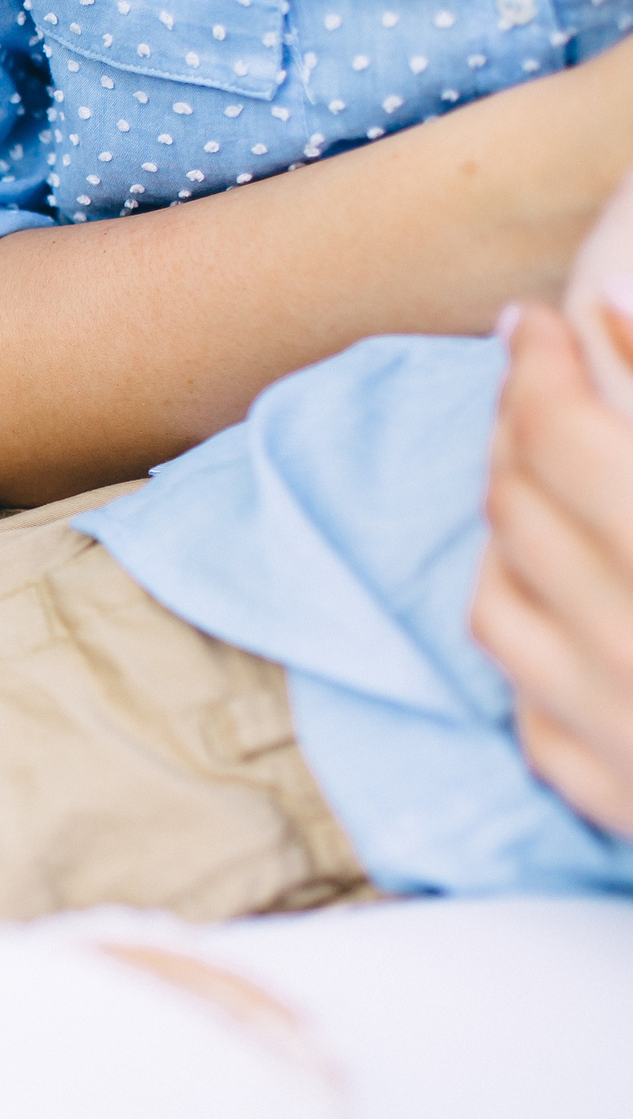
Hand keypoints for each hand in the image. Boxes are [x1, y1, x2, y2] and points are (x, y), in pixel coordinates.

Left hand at [471, 301, 632, 836]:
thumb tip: (610, 313)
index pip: (564, 433)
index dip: (541, 361)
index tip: (541, 315)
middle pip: (517, 508)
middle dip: (515, 423)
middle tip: (535, 370)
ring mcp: (626, 732)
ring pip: (498, 601)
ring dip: (504, 525)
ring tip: (536, 468)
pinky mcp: (626, 804)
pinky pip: (528, 704)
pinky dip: (531, 632)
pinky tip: (555, 591)